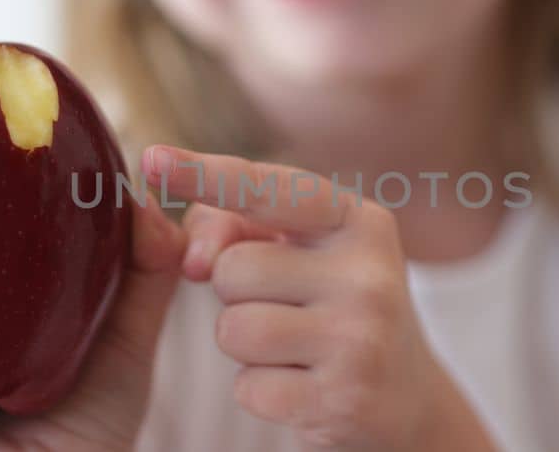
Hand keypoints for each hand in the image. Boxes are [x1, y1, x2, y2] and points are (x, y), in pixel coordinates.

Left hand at [143, 145, 496, 451]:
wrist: (406, 400)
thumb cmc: (331, 308)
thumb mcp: (302, 251)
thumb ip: (235, 226)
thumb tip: (190, 256)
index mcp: (360, 222)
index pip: (269, 189)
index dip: (205, 174)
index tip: (152, 158)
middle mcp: (369, 275)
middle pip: (233, 268)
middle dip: (236, 293)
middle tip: (287, 307)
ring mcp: (361, 340)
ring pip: (234, 329)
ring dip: (243, 343)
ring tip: (292, 346)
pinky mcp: (343, 400)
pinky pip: (248, 387)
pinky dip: (259, 390)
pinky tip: (302, 384)